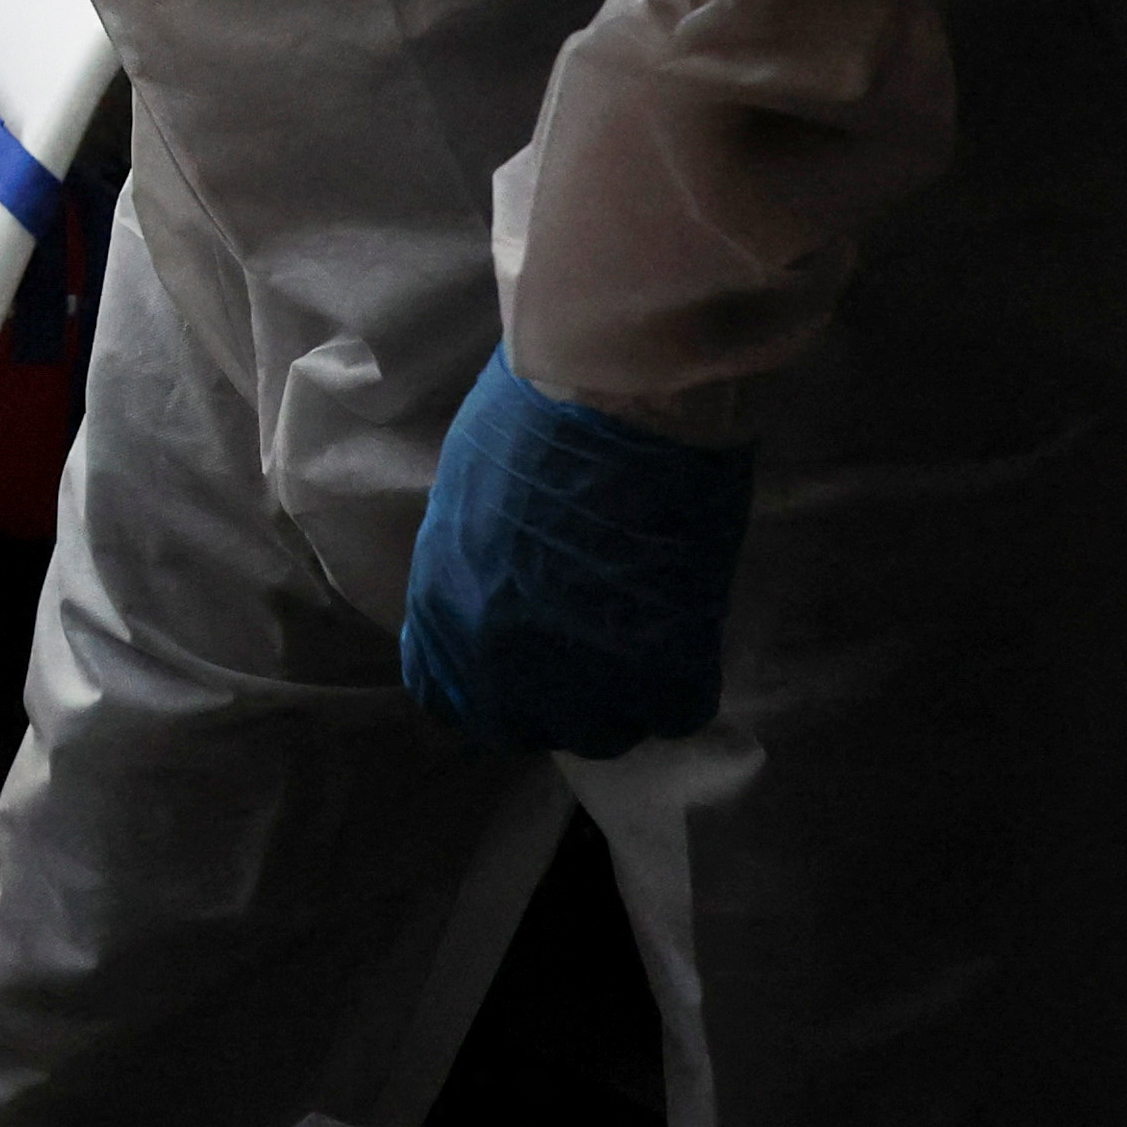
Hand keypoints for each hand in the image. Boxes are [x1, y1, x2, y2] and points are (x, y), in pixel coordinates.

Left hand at [395, 348, 758, 755]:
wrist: (619, 396)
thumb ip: (471, 561)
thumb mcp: (467, 494)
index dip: (486, 683)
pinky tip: (681, 628)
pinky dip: (680, 677)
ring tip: (640, 634)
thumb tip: (493, 583)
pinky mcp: (663, 674)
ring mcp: (583, 679)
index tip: (518, 659)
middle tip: (589, 645)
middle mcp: (501, 665)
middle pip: (526, 726)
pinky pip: (673, 709)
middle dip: (553, 695)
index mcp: (444, 613)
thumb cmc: (533, 414)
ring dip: (619, 694)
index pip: (447, 696)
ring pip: (603, 731)